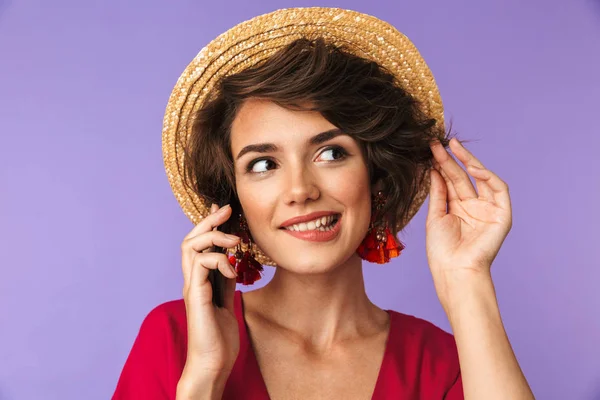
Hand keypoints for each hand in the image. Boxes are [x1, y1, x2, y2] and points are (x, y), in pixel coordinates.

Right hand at [177, 204, 240, 395]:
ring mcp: (192, 287)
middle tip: (227, 210)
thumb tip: (233, 263)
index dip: (210, 224)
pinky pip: (201, 265)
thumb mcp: (227, 301)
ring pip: (190, 247)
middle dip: (208, 220)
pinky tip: (233, 271)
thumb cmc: (219, 337)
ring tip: (235, 241)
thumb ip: (225, 281)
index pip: (199, 244)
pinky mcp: (196, 296)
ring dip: (213, 236)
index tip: (224, 210)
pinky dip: (219, 260)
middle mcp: (192, 280)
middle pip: (190, 239)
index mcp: (199, 280)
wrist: (213, 364)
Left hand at [426, 138, 511, 299]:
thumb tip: (434, 168)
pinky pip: (499, 189)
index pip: (450, 181)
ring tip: (451, 148)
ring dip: (467, 162)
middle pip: (463, 177)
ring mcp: (488, 209)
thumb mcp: (435, 216)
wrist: (454, 270)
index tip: (430, 149)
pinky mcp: (502, 214)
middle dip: (451, 159)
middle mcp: (473, 206)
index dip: (441, 165)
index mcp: (457, 208)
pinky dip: (488, 176)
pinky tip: (472, 167)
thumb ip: (438, 192)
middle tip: (439, 143)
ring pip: (480, 178)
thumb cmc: (442, 250)